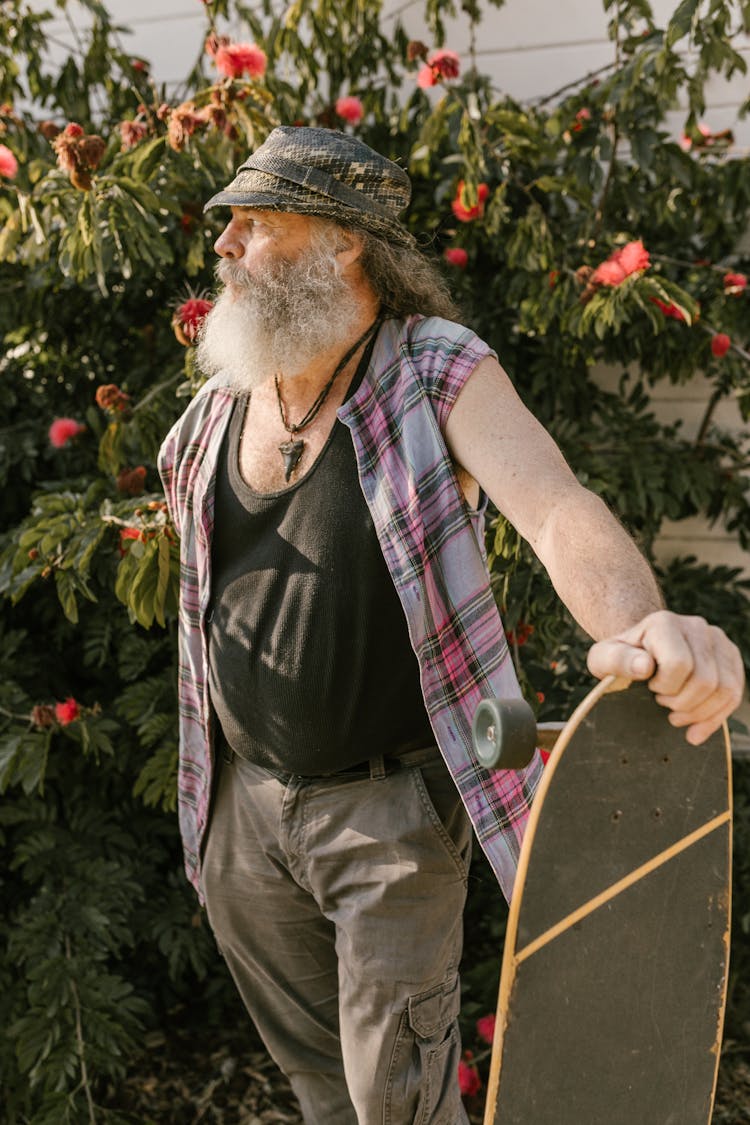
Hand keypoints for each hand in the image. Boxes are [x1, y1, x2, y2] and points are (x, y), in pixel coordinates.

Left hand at [587, 610, 744, 744]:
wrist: (642, 649)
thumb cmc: (621, 657)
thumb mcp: (604, 659)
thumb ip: (617, 661)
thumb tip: (644, 666)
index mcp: (664, 623)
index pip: (679, 665)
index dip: (665, 687)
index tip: (650, 687)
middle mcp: (696, 626)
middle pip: (705, 680)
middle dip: (682, 703)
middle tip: (662, 702)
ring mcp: (717, 640)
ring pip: (725, 689)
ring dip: (699, 712)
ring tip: (676, 714)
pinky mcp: (730, 656)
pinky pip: (734, 694)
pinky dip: (716, 717)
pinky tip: (696, 728)